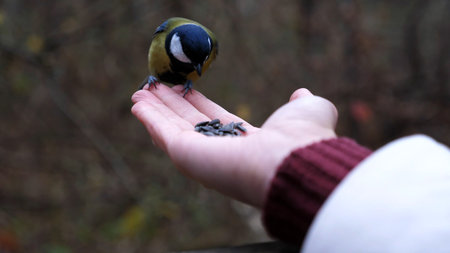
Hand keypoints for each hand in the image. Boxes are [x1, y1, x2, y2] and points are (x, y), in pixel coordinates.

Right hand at [131, 84, 337, 206]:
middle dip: (170, 105)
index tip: (183, 88)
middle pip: (188, 122)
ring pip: (172, 128)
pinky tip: (138, 104)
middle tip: (154, 87)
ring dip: (155, 110)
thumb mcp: (308, 109)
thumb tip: (301, 93)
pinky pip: (164, 134)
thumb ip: (301, 102)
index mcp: (245, 141)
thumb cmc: (303, 136)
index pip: (213, 119)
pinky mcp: (188, 156)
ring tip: (140, 92)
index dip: (196, 103)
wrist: (294, 160)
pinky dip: (150, 118)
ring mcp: (203, 156)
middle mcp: (221, 150)